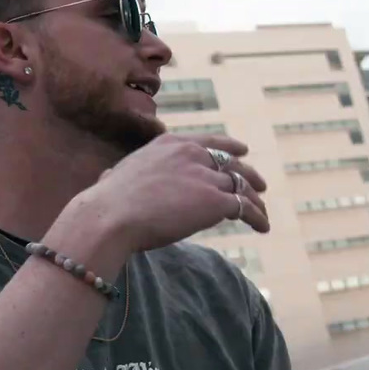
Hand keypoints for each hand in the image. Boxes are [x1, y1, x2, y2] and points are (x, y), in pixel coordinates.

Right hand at [66, 132, 270, 254]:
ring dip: (255, 199)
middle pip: (231, 163)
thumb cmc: (106, 202)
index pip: (209, 142)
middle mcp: (192, 155)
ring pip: (241, 186)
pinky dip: (257, 217)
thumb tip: (106, 177)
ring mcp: (206, 177)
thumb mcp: (115, 174)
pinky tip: (262, 227)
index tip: (242, 151)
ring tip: (262, 211)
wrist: (112, 216)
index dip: (229, 147)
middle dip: (248, 174)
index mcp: (170, 144)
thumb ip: (120, 173)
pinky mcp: (215, 201)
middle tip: (259, 185)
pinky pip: (245, 207)